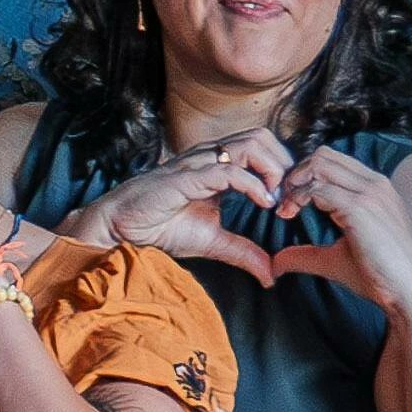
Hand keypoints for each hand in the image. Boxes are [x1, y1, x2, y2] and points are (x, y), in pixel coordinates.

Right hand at [72, 128, 290, 281]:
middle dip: (283, 162)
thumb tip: (272, 275)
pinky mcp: (186, 177)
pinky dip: (253, 185)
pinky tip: (263, 204)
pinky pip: (228, 170)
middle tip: (288, 195)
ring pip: (250, 143)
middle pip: (261, 136)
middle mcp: (210, 157)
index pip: (262, 147)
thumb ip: (244, 252)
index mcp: (218, 165)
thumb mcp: (213, 241)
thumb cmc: (160, 228)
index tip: (290, 199)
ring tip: (276, 198)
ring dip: (273, 169)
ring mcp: (197, 163)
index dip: (283, 168)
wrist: (120, 229)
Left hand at [264, 146, 411, 310]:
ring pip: (319, 165)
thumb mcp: (335, 258)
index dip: (304, 176)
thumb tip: (276, 262)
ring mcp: (370, 193)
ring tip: (286, 208)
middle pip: (322, 155)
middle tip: (283, 201)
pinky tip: (289, 215)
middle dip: (295, 174)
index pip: (332, 160)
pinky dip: (297, 198)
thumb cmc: (379, 276)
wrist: (408, 292)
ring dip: (294, 183)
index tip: (289, 201)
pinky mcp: (360, 208)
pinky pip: (318, 189)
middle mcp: (375, 183)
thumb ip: (305, 254)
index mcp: (375, 188)